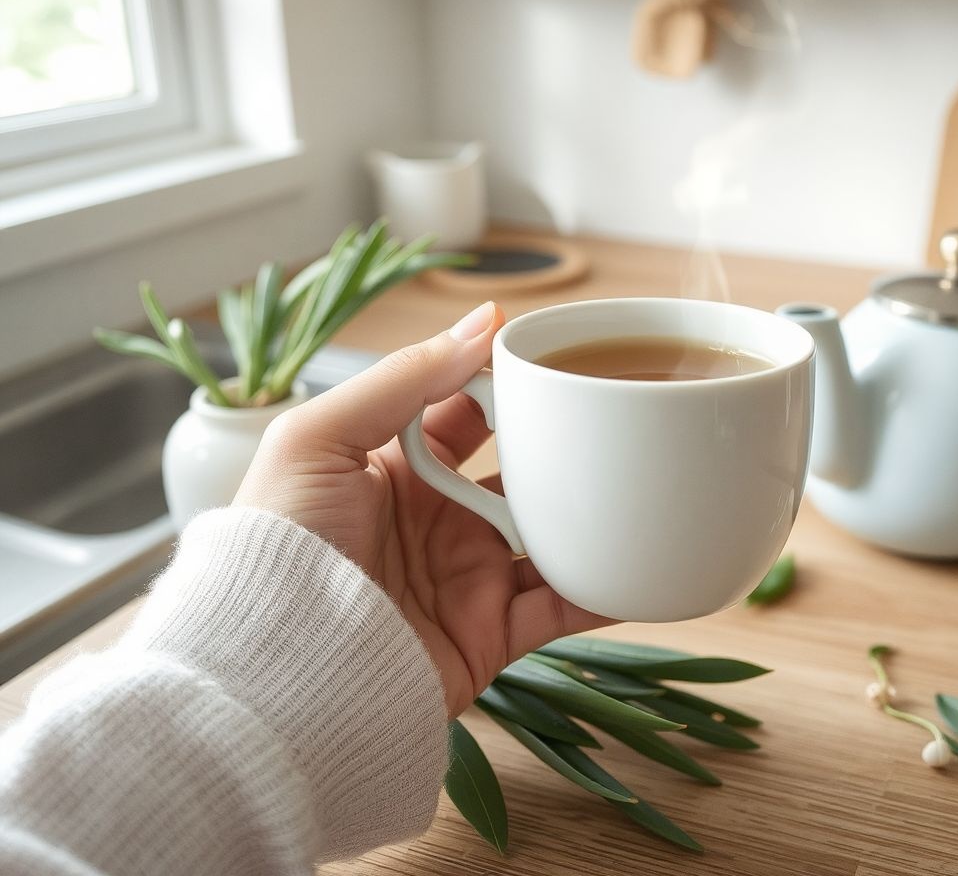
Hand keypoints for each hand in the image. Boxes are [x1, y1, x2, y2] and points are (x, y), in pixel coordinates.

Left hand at [235, 301, 611, 716]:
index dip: (511, 388)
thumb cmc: (276, 547)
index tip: (566, 363)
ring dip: (594, 515)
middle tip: (619, 418)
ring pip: (552, 537)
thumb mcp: (318, 439)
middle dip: (567, 448)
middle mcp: (436, 519)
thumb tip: (482, 323)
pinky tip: (645, 559)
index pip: (467, 411)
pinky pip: (562, 608)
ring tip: (646, 484)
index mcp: (393, 467)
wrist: (271, 673)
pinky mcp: (489, 635)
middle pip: (521, 472)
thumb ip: (401, 378)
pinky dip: (606, 589)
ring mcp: (467, 578)